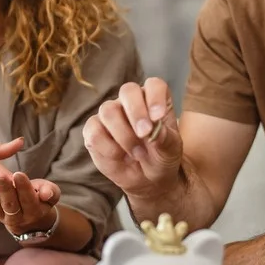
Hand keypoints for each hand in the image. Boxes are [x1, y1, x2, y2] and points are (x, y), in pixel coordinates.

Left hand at [0, 171, 61, 234]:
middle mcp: (19, 218)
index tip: (18, 174)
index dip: (24, 187)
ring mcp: (4, 218)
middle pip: (11, 204)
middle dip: (4, 189)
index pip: (29, 199)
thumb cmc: (40, 198)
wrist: (30, 215)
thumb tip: (46, 194)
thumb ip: (51, 192)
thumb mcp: (51, 193)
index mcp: (34, 212)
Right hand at [82, 77, 182, 199]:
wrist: (146, 179)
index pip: (154, 85)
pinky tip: (119, 156)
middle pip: (128, 91)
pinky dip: (107, 147)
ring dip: (124, 135)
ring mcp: (111, 114)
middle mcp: (131, 102)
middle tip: (145, 134)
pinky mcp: (94, 130)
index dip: (155, 98)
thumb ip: (165, 139)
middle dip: (136, 112)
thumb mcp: (170, 151)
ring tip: (137, 154)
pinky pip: (94, 131)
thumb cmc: (161, 158)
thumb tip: (153, 132)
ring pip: (108, 110)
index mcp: (154, 100)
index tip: (158, 117)